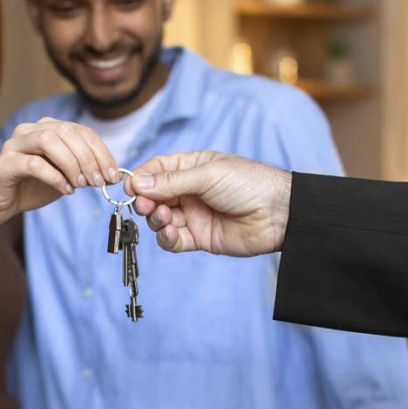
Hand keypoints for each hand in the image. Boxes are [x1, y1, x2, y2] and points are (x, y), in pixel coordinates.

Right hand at [0, 117, 119, 224]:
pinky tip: (64, 190)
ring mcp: (15, 144)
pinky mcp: (5, 162)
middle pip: (67, 132)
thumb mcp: (66, 176)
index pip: (81, 131)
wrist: (2, 203)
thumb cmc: (34, 187)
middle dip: (88, 157)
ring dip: (71, 164)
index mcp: (48, 128)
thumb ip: (83, 170)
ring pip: (49, 141)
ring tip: (80, 185)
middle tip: (98, 181)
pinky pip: (33, 164)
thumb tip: (110, 174)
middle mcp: (31, 130)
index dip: (101, 152)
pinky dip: (54, 177)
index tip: (112, 174)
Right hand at [125, 150, 291, 255]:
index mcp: (191, 168)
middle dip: (145, 201)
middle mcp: (189, 191)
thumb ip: (170, 182)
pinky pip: (174, 240)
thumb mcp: (207, 175)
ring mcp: (193, 215)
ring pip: (160, 219)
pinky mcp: (199, 238)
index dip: (140, 179)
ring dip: (156, 220)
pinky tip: (169, 232)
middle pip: (153, 196)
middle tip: (144, 206)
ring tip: (163, 217)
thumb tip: (136, 182)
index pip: (156, 171)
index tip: (129, 187)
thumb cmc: (249, 183)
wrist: (279, 214)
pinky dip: (166, 238)